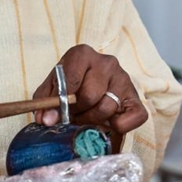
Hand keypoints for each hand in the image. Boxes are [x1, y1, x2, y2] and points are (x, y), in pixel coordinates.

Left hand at [32, 44, 147, 134]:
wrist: (96, 86)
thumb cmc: (71, 86)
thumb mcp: (53, 88)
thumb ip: (45, 102)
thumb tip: (45, 119)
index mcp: (83, 54)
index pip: (71, 80)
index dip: (60, 103)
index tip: (52, 117)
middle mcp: (107, 62)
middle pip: (89, 96)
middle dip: (77, 113)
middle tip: (72, 116)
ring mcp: (124, 79)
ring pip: (106, 108)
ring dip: (92, 121)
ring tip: (86, 118)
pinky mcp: (136, 98)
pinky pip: (130, 118)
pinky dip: (117, 127)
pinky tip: (107, 123)